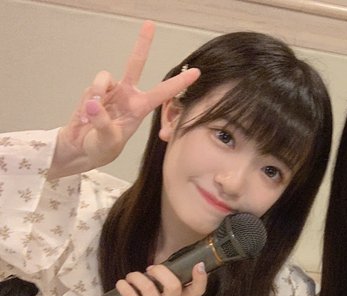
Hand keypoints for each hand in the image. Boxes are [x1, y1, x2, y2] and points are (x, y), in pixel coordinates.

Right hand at [50, 20, 199, 178]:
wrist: (80, 148)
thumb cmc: (101, 148)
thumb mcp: (107, 141)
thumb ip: (102, 123)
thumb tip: (94, 103)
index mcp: (140, 108)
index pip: (163, 93)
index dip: (179, 83)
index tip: (196, 73)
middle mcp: (128, 96)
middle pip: (135, 64)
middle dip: (142, 43)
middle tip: (150, 24)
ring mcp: (111, 92)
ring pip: (105, 78)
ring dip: (98, 94)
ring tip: (92, 115)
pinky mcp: (95, 91)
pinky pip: (92, 87)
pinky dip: (88, 100)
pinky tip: (85, 115)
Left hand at [116, 262, 207, 295]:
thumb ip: (172, 286)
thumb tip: (157, 265)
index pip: (198, 290)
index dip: (201, 278)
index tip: (199, 265)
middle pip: (173, 285)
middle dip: (160, 271)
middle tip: (150, 269)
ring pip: (148, 288)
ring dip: (136, 276)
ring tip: (132, 277)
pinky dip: (124, 286)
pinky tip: (122, 284)